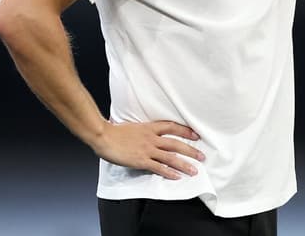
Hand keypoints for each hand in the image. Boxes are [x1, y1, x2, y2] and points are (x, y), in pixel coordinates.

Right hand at [90, 120, 204, 179]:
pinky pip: (158, 167)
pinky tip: (177, 177)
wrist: (103, 135)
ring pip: (170, 157)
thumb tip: (146, 133)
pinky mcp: (141, 160)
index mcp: (150, 128)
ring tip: (194, 170)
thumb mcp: (132, 127)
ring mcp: (147, 149)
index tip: (196, 135)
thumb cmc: (114, 131)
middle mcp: (152, 138)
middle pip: (176, 144)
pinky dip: (169, 172)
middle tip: (202, 156)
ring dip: (184, 164)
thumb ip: (142, 131)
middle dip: (191, 150)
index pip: (172, 127)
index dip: (185, 131)